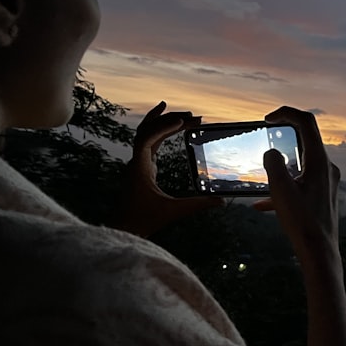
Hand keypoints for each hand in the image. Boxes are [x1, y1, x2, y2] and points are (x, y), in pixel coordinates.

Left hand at [114, 101, 223, 237]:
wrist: (124, 229)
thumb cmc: (143, 221)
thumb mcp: (173, 212)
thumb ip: (198, 204)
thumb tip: (221, 201)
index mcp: (139, 168)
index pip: (146, 139)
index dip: (163, 127)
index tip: (182, 122)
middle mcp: (136, 162)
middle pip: (148, 130)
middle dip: (169, 120)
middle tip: (192, 116)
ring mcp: (137, 164)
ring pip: (147, 134)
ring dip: (164, 123)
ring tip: (184, 116)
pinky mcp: (141, 168)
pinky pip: (149, 143)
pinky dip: (161, 133)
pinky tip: (172, 130)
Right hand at [253, 106, 340, 264]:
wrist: (320, 252)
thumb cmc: (302, 222)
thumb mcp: (280, 189)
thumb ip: (273, 164)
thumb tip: (272, 152)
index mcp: (319, 161)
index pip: (306, 122)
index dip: (286, 113)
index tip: (268, 118)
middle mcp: (326, 168)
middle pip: (305, 140)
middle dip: (283, 137)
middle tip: (265, 137)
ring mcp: (326, 182)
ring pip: (301, 163)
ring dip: (281, 165)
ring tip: (262, 175)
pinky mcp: (322, 196)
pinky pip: (301, 184)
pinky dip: (284, 187)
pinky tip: (263, 205)